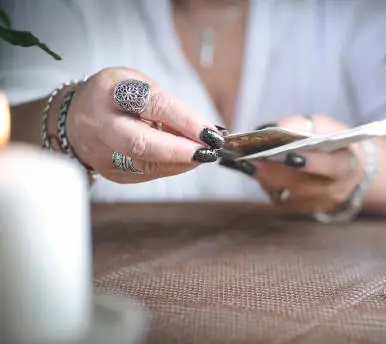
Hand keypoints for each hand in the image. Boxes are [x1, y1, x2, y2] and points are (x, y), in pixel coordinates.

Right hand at [65, 67, 225, 182]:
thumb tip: (205, 130)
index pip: (153, 105)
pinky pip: (148, 174)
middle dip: (180, 151)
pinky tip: (186, 160)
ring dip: (182, 162)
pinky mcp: (111, 173)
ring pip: (147, 164)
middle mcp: (101, 124)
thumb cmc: (114, 97)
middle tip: (208, 151)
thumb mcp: (139, 84)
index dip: (185, 120)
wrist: (74, 117)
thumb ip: (169, 106)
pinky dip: (172, 167)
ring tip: (204, 154)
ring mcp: (102, 152)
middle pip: (140, 143)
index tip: (211, 132)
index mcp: (111, 91)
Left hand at [252, 115, 363, 213]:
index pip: (332, 167)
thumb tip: (278, 130)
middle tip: (253, 159)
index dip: (312, 163)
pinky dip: (268, 185)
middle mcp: (335, 189)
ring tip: (248, 163)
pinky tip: (256, 172)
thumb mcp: (324, 126)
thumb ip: (303, 126)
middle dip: (276, 172)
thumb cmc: (332, 142)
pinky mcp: (304, 210)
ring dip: (266, 179)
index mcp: (347, 165)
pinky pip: (282, 200)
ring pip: (289, 195)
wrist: (347, 168)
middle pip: (303, 185)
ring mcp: (319, 204)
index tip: (288, 155)